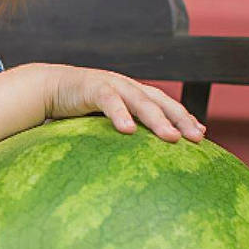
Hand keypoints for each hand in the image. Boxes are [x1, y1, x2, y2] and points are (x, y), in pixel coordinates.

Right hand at [44, 65, 205, 141]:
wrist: (46, 88)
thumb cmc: (78, 111)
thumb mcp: (105, 123)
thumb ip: (123, 135)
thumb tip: (139, 163)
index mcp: (134, 94)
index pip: (166, 104)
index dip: (184, 117)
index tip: (201, 135)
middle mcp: (127, 87)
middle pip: (161, 101)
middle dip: (180, 118)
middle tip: (196, 137)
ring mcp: (111, 85)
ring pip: (140, 101)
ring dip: (157, 119)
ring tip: (170, 137)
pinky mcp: (91, 87)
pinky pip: (109, 101)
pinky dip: (120, 114)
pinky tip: (128, 130)